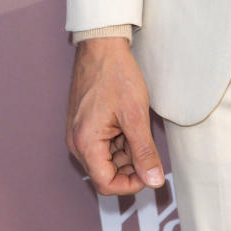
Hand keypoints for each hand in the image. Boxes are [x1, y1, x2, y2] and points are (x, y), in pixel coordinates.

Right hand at [66, 37, 164, 195]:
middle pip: (105, 172)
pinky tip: (129, 124)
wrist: (101, 46)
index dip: (130, 185)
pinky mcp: (83, 124)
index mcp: (85, 143)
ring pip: (105, 159)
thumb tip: (153, 180)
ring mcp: (78, 133)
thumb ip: (144, 152)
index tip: (150, 173)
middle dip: (130, 166)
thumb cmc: (116, 75)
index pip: (106, 184)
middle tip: (149, 148)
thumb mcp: (136, 115)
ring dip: (125, 153)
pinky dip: (118, 141)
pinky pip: (101, 144)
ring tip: (139, 129)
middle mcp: (76, 142)